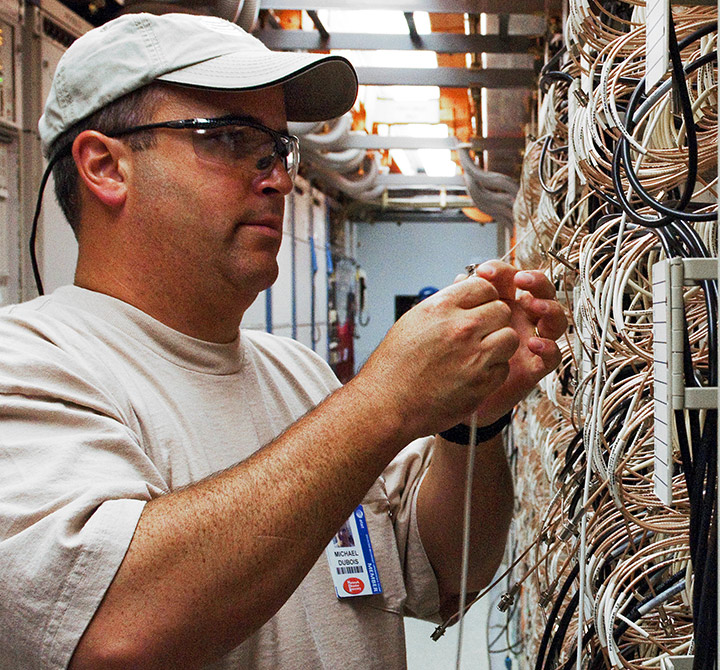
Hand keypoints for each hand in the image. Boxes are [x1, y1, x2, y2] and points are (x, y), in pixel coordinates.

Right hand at [353, 274, 518, 439]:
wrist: (387, 404)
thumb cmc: (394, 365)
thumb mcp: (413, 321)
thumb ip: (444, 303)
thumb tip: (464, 285)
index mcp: (442, 308)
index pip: (484, 286)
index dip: (484, 297)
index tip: (479, 307)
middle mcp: (461, 328)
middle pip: (501, 310)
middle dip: (494, 320)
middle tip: (480, 332)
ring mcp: (474, 357)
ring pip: (510, 338)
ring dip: (499, 344)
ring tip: (480, 353)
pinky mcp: (482, 383)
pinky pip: (504, 368)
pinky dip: (493, 370)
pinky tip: (474, 373)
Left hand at [460, 261, 567, 424]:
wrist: (454, 396)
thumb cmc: (456, 357)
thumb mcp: (455, 326)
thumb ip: (460, 302)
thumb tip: (461, 279)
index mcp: (502, 304)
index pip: (511, 279)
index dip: (502, 271)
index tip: (484, 272)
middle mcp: (521, 319)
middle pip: (541, 291)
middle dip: (535, 280)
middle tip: (520, 280)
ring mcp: (531, 341)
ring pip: (555, 319)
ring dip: (549, 307)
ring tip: (534, 305)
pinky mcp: (534, 367)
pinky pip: (554, 355)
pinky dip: (549, 346)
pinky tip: (534, 343)